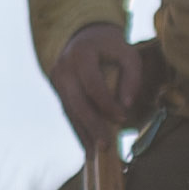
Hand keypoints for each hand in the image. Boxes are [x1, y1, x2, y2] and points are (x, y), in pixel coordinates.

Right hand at [48, 22, 159, 151]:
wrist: (83, 35)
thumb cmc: (110, 46)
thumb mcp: (127, 52)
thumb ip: (132, 76)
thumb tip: (127, 105)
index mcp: (81, 54)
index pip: (93, 84)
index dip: (107, 103)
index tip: (123, 118)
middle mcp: (64, 68)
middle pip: (77, 102)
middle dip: (92, 125)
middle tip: (105, 146)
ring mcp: (57, 80)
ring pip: (70, 111)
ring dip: (83, 133)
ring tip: (96, 153)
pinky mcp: (57, 90)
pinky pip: (68, 112)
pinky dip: (78, 129)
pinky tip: (87, 146)